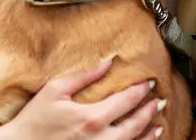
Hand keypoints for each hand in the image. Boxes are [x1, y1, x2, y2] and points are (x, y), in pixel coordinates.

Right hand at [0, 59, 164, 139]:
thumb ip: (84, 75)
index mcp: (91, 118)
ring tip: (158, 124)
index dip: (140, 91)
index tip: (149, 83)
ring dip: (148, 134)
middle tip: (160, 101)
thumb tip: (107, 62)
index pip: (125, 101)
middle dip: (149, 112)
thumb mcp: (55, 90)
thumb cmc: (34, 120)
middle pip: (135, 125)